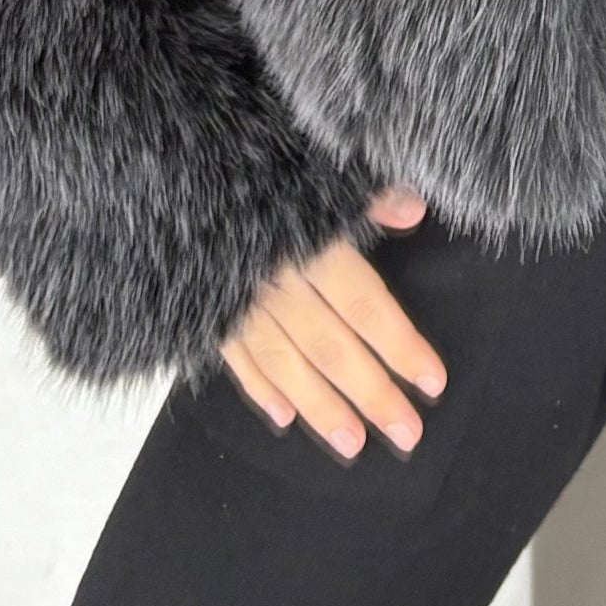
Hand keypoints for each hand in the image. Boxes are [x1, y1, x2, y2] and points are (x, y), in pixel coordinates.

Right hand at [220, 184, 446, 461]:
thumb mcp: (317, 165)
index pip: (365, 307)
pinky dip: (260, 389)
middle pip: (331, 347)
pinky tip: (284, 418)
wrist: (172, 163)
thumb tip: (414, 210)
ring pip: (285, 364)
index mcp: (311, 244)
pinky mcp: (206, 310)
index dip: (401, 346)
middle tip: (407, 434)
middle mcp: (277, 282)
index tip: (432, 382)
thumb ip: (366, 194)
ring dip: (320, 407)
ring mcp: (238, 301)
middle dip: (371, 394)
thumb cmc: (256, 160)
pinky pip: (235, 358)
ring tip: (353, 444)